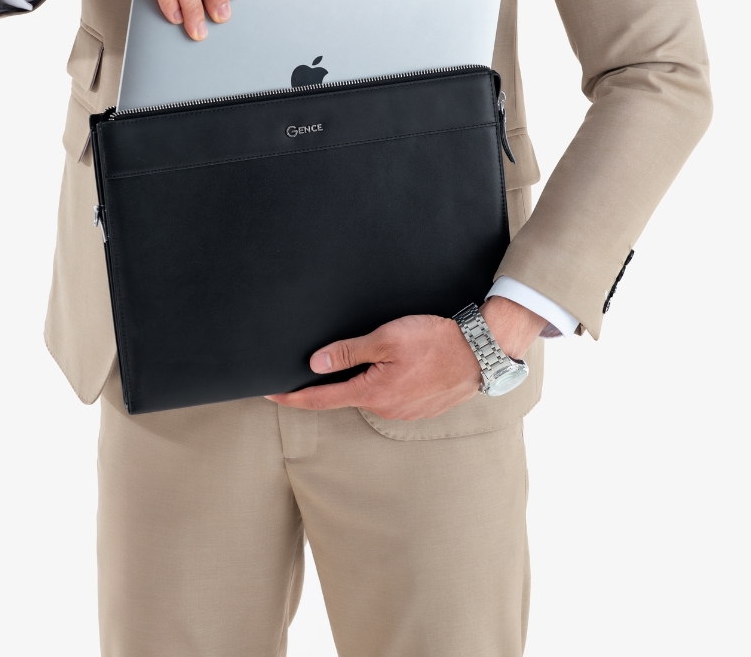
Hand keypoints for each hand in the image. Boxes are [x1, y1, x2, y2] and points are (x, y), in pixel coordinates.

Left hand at [266, 298, 545, 420]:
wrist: (481, 352)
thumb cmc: (435, 341)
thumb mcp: (387, 338)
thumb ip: (348, 352)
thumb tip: (315, 365)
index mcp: (373, 393)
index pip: (321, 400)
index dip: (292, 397)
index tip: (269, 394)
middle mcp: (386, 408)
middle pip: (345, 396)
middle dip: (328, 383)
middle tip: (312, 365)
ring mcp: (404, 411)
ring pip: (369, 394)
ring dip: (360, 379)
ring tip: (367, 356)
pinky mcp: (419, 406)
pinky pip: (390, 395)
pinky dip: (381, 382)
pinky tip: (392, 365)